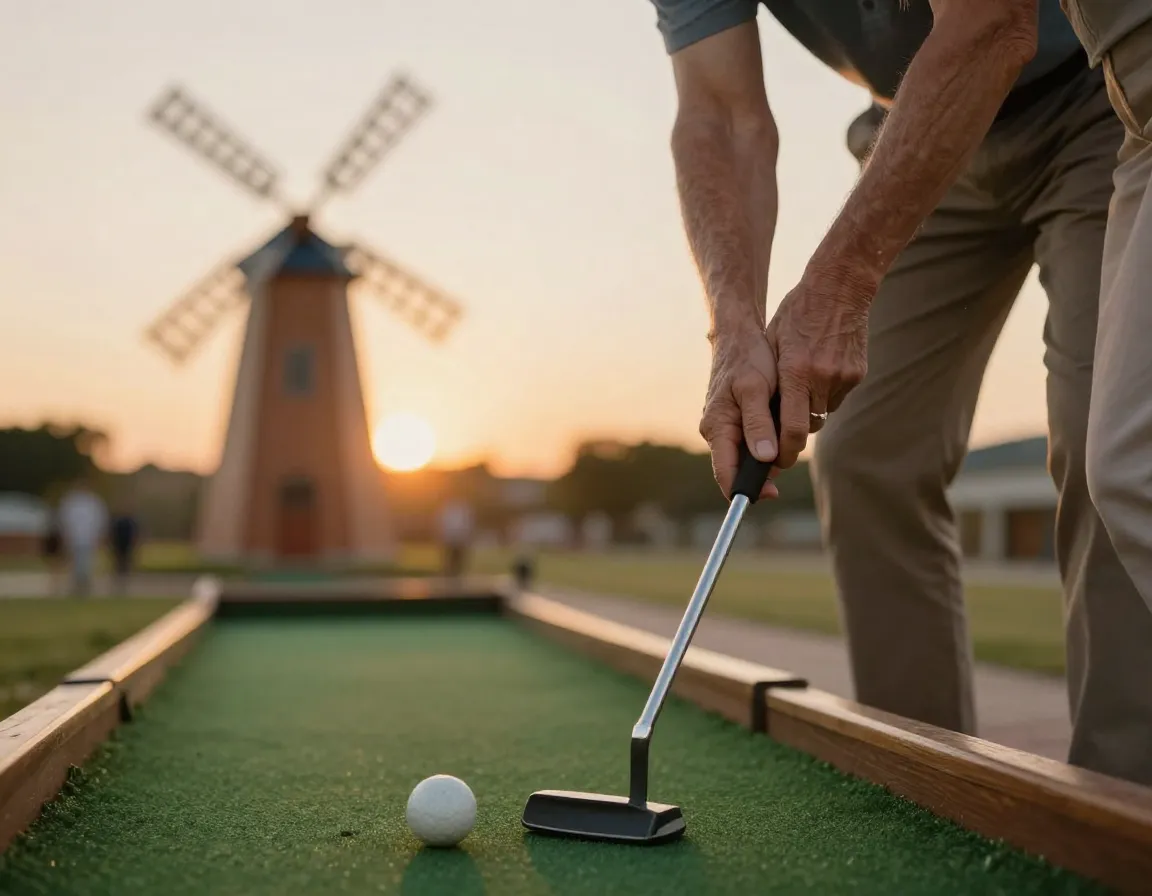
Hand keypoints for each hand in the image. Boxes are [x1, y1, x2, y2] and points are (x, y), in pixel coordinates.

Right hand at [700, 325, 780, 500]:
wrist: (741, 336)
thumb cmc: (748, 359)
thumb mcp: (756, 389)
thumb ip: (758, 424)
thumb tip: (764, 459)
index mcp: (717, 427)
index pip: (725, 473)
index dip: (746, 489)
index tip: (773, 494)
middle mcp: (717, 432)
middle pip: (739, 468)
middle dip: (764, 471)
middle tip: (789, 457)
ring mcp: (725, 428)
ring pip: (748, 456)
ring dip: (769, 454)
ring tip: (787, 436)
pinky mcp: (736, 421)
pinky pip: (752, 442)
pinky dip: (768, 441)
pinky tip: (781, 427)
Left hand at [765, 269, 871, 468]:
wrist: (839, 287)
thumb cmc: (796, 314)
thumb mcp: (773, 343)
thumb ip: (772, 381)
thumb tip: (765, 418)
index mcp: (795, 371)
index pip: (791, 429)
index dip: (784, 452)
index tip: (777, 462)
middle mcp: (821, 377)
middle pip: (808, 426)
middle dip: (795, 433)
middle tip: (783, 432)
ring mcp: (843, 377)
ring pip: (823, 413)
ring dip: (811, 409)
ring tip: (802, 387)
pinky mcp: (857, 373)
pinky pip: (837, 397)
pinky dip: (827, 393)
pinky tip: (820, 372)